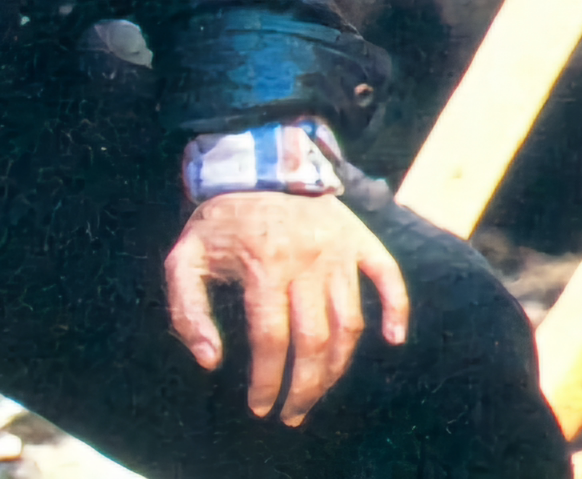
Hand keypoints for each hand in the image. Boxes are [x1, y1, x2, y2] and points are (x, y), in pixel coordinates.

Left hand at [165, 192, 411, 424]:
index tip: (260, 407)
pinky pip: (388, 277)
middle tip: (293, 415)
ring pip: (350, 324)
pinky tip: (393, 341)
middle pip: (315, 340)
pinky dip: (397, 310)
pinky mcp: (360, 240)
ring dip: (338, 367)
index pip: (270, 338)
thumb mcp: (184, 258)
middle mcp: (307, 259)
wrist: (253, 167)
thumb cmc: (217, 221)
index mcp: (263, 264)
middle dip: (305, 387)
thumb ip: (187, 310)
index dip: (266, 380)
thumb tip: (209, 362)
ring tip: (318, 393)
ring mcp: (339, 250)